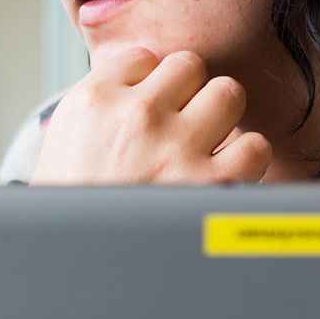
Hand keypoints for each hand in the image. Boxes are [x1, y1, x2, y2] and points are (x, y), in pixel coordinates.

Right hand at [32, 47, 272, 184]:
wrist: (70, 261)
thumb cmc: (70, 203)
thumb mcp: (64, 140)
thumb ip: (101, 103)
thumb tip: (143, 78)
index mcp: (93, 101)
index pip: (142, 57)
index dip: (147, 83)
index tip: (143, 109)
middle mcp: (135, 115)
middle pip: (188, 65)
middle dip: (186, 93)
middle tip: (175, 125)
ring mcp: (175, 148)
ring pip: (227, 92)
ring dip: (219, 118)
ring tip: (201, 145)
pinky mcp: (211, 184)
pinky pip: (255, 146)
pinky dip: (244, 161)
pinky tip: (221, 173)